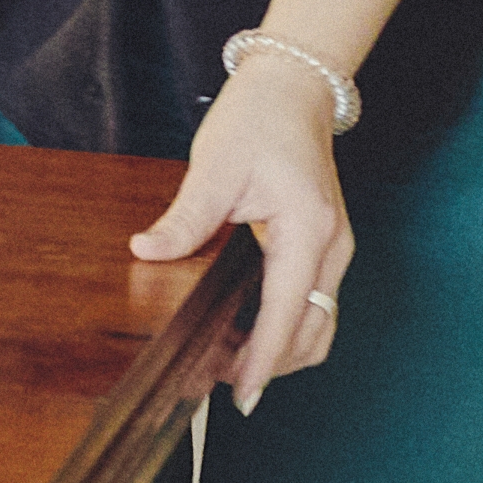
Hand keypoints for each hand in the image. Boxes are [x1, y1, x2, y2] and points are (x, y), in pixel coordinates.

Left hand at [135, 55, 358, 411]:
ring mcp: (334, 248)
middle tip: (220, 383)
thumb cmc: (259, 118)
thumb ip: (186, 217)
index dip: (262, 360)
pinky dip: (287, 327)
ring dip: (282, 350)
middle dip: (272, 364)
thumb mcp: (215, 167)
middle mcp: (332, 246)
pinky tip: (248, 331)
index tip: (240, 394)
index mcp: (309, 230)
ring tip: (229, 363)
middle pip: (314, 332)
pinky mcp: (324, 245)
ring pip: (319, 322)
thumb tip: (148, 251)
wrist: (292, 88)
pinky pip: (313, 302)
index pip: (287, 313)